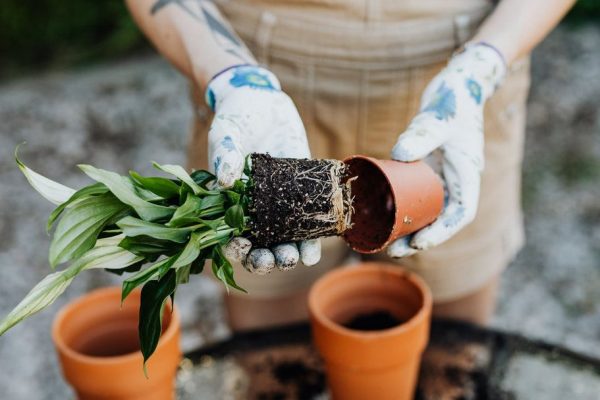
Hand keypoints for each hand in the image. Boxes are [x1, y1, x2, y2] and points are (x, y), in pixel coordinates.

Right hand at [205, 65, 320, 273]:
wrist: (264, 102)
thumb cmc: (235, 118)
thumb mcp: (226, 133)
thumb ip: (225, 155)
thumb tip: (225, 182)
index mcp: (228, 202)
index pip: (228, 236)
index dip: (234, 248)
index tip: (244, 247)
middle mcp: (254, 209)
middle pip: (258, 247)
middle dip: (266, 260)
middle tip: (277, 259)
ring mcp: (278, 204)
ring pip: (283, 241)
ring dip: (290, 255)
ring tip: (298, 258)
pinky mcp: (301, 194)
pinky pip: (306, 222)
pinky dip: (311, 239)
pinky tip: (314, 249)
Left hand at [388, 43, 505, 257]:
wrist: (458, 82)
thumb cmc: (455, 99)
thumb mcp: (438, 117)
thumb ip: (422, 134)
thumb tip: (398, 154)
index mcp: (467, 174)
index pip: (460, 213)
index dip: (441, 232)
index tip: (419, 242)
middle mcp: (456, 179)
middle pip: (441, 218)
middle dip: (420, 237)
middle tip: (393, 249)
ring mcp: (442, 174)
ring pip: (427, 209)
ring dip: (409, 226)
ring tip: (384, 240)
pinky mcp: (427, 166)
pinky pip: (415, 193)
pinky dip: (401, 206)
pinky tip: (381, 213)